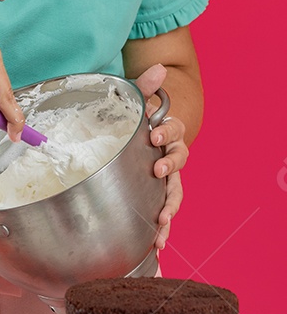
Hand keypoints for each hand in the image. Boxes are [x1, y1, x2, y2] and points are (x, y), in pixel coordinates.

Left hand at [133, 63, 187, 250]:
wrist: (137, 134)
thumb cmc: (136, 118)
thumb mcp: (136, 100)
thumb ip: (145, 86)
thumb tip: (159, 69)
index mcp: (168, 133)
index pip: (175, 132)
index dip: (167, 133)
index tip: (155, 136)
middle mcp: (170, 156)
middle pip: (179, 163)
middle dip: (170, 170)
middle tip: (158, 173)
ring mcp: (165, 178)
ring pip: (174, 193)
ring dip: (170, 207)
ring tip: (162, 222)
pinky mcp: (154, 195)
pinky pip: (162, 212)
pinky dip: (162, 228)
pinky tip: (156, 244)